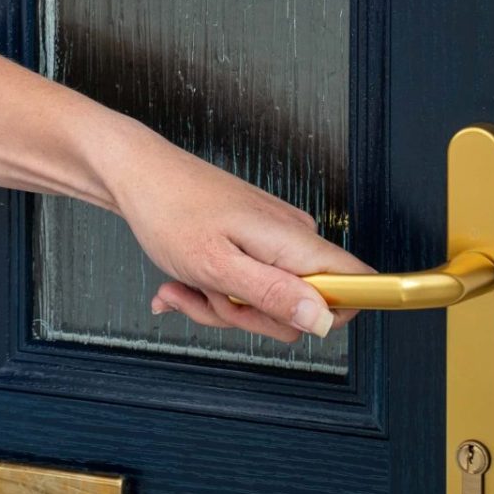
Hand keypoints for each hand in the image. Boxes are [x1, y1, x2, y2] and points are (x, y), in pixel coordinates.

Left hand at [102, 121, 371, 342]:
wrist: (134, 173)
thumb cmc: (167, 208)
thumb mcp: (216, 265)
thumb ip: (273, 294)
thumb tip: (323, 320)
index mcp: (294, 240)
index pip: (359, 287)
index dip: (328, 318)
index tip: (277, 313)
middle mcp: (291, 238)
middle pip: (301, 310)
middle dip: (249, 316)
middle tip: (210, 293)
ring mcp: (270, 241)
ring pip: (265, 303)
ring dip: (220, 305)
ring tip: (187, 282)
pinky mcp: (250, 244)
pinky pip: (244, 286)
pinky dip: (211, 290)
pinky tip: (181, 283)